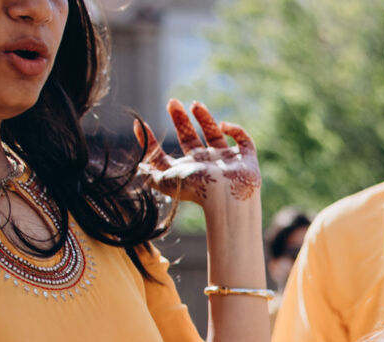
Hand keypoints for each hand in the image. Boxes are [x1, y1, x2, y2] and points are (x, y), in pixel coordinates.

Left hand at [137, 100, 259, 209]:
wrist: (227, 198)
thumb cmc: (196, 189)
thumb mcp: (164, 181)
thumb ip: (149, 173)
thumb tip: (137, 166)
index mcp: (184, 170)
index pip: (165, 154)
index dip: (152, 140)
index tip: (140, 124)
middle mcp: (204, 164)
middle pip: (189, 138)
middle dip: (180, 119)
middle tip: (172, 102)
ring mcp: (226, 160)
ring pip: (214, 135)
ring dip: (205, 118)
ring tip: (195, 104)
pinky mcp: (246, 159)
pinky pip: (244, 141)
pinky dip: (236, 130)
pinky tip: (223, 125)